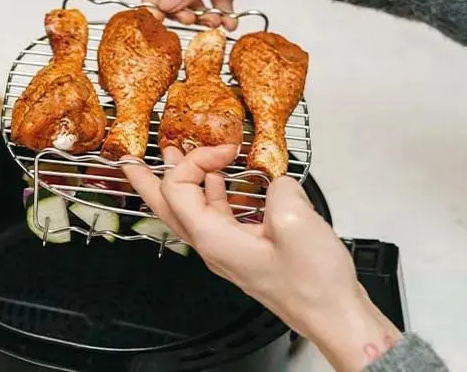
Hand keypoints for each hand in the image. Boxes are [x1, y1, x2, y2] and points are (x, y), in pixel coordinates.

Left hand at [122, 146, 401, 371]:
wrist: (334, 316)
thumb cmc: (313, 285)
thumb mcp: (296, 223)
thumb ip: (279, 188)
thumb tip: (274, 179)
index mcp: (213, 238)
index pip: (177, 189)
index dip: (195, 160)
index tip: (223, 149)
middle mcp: (212, 246)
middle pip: (166, 207)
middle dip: (148, 180)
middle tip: (131, 161)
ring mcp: (226, 250)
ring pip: (189, 211)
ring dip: (182, 182)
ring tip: (174, 161)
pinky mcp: (244, 251)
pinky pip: (215, 217)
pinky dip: (211, 194)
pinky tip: (221, 183)